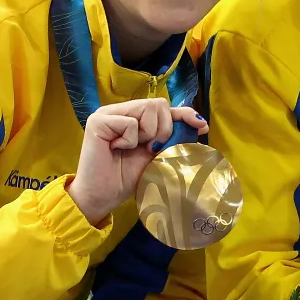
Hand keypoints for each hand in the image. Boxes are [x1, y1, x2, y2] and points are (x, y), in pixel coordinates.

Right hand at [68, 98, 207, 224]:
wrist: (103, 195)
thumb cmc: (126, 177)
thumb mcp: (157, 153)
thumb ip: (171, 136)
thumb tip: (200, 124)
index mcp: (133, 116)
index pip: (164, 107)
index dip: (184, 113)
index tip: (201, 126)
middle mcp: (120, 111)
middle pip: (158, 104)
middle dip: (164, 128)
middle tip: (151, 148)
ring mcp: (107, 113)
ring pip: (147, 108)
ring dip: (148, 133)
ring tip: (133, 148)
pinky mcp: (98, 121)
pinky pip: (130, 123)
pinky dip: (130, 140)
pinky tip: (116, 149)